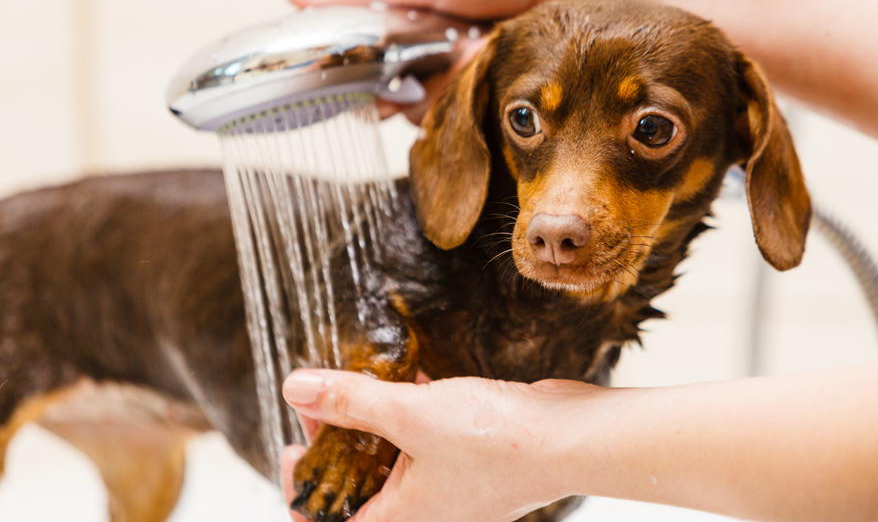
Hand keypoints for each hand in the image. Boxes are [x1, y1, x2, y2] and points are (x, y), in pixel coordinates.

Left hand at [278, 369, 601, 521]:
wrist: (571, 437)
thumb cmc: (498, 442)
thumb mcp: (410, 414)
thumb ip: (351, 401)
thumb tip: (295, 388)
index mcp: (403, 519)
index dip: (303, 492)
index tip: (297, 449)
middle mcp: (425, 510)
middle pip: (358, 487)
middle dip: (336, 447)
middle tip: (327, 405)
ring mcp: (450, 486)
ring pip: (393, 461)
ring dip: (375, 426)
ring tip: (366, 387)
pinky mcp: (471, 461)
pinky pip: (426, 444)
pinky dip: (412, 416)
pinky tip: (416, 381)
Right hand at [283, 0, 625, 122]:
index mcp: (426, 27)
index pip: (382, 72)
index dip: (370, 86)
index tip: (360, 94)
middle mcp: (454, 56)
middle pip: (415, 102)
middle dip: (415, 99)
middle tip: (421, 82)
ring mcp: (489, 80)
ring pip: (451, 118)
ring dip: (452, 102)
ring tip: (470, 58)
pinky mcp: (522, 101)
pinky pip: (490, 127)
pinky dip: (487, 117)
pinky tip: (498, 98)